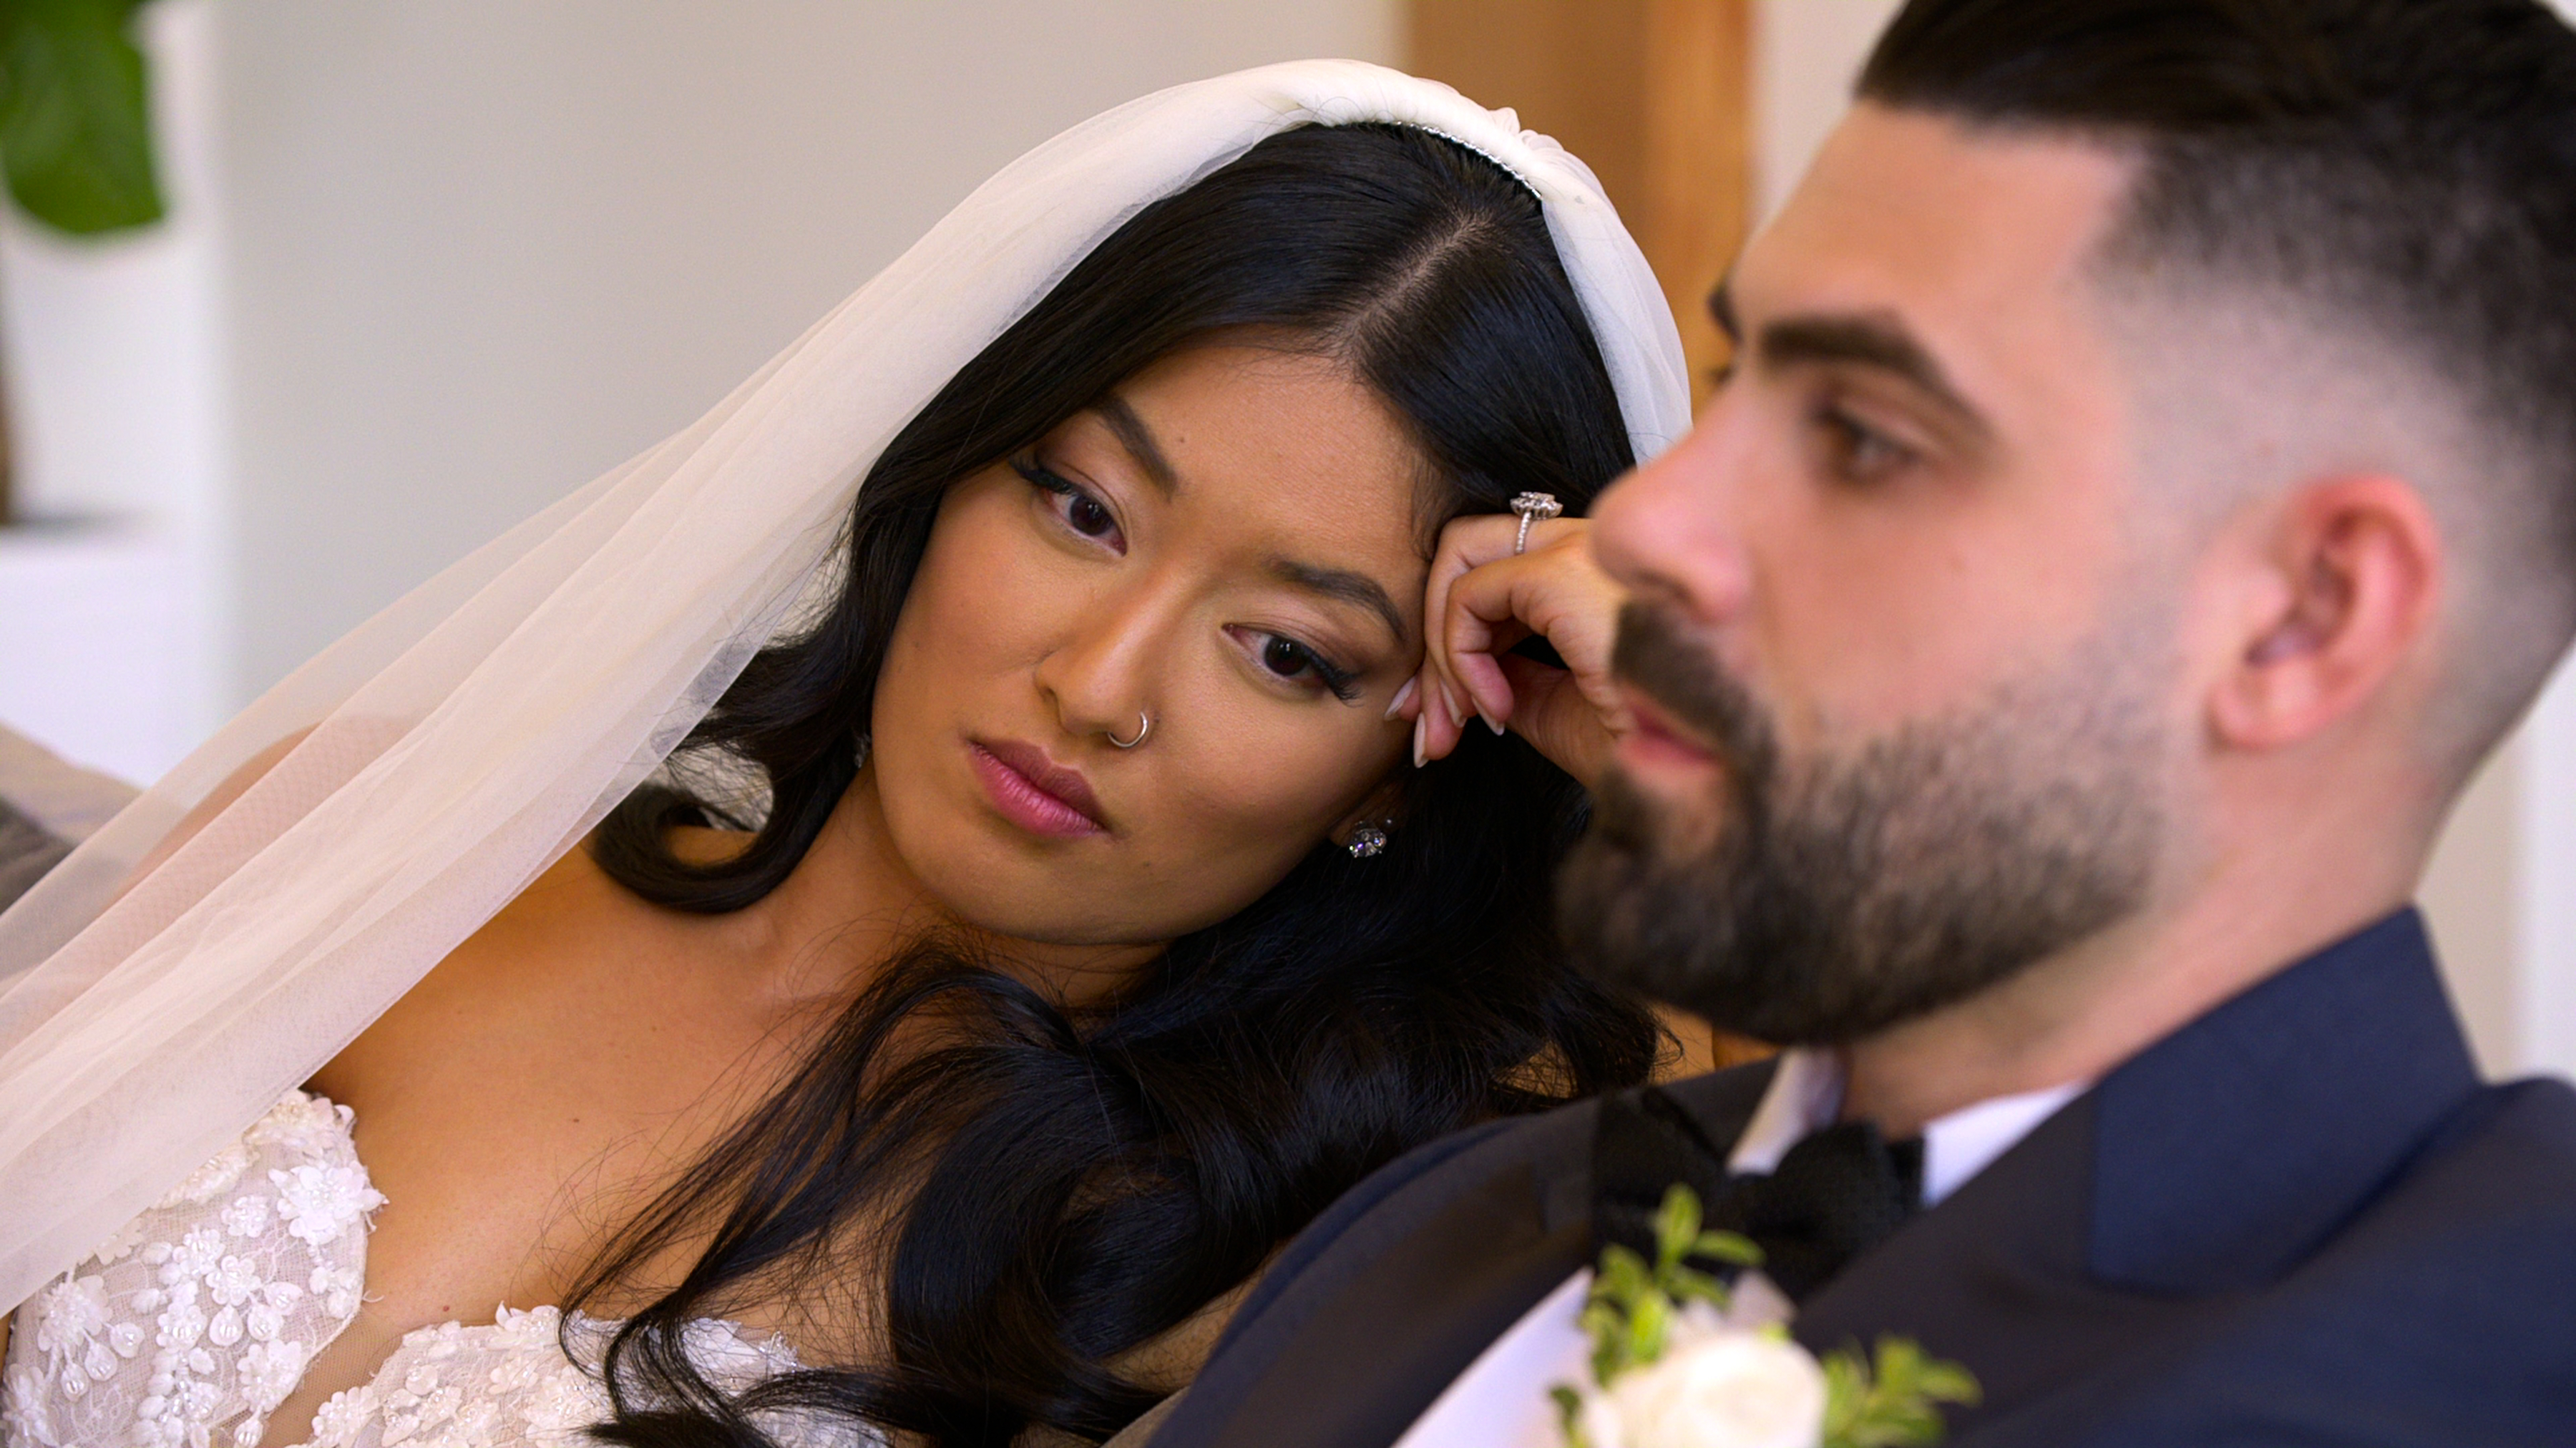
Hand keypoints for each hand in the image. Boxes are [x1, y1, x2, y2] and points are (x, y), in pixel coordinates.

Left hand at [1395, 513, 1630, 787]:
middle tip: (1429, 724)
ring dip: (1440, 657)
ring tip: (1455, 728)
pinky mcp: (1564, 572)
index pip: (1501, 573)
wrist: (1703, 772)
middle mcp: (1596, 545)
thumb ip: (1511, 674)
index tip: (1442, 717)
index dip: (1457, 644)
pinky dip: (1459, 658)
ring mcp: (1583, 549)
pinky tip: (1495, 711)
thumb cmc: (1654, 750)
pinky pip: (1468, 597)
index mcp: (1604, 573)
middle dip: (1433, 643)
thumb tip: (1456, 671)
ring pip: (1459, 566)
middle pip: (1470, 554)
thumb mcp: (1560, 708)